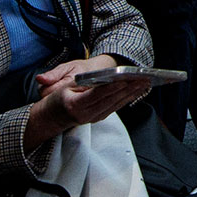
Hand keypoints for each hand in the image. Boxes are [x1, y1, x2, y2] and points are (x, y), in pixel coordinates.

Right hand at [22, 54, 150, 150]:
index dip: (111, 88)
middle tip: (142, 79)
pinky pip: (115, 107)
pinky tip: (136, 91)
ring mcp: (94, 118)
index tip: (123, 80)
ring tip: (144, 83)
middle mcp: (86, 114)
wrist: (51, 118)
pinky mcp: (99, 117)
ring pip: (116, 104)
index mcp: (75, 105)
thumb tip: (95, 79)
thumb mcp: (62, 88)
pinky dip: (127, 98)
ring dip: (131, 93)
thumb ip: (76, 83)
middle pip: (110, 100)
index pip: (96, 95)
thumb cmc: (56, 99)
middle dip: (128, 89)